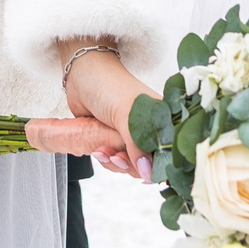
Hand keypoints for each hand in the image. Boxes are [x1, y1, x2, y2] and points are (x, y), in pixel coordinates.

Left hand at [58, 38, 160, 182]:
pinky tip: (97, 150)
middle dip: (130, 165)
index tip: (142, 170)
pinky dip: (106, 159)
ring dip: (115, 163)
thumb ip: (137, 146)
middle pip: (148, 164)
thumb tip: (147, 174)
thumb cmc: (108, 84)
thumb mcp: (126, 114)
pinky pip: (114, 160)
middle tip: (116, 156)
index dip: (157, 165)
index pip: (168, 153)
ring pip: (130, 165)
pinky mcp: (112, 139)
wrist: (81, 73)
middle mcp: (149, 130)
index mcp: (162, 120)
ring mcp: (130, 136)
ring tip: (102, 150)